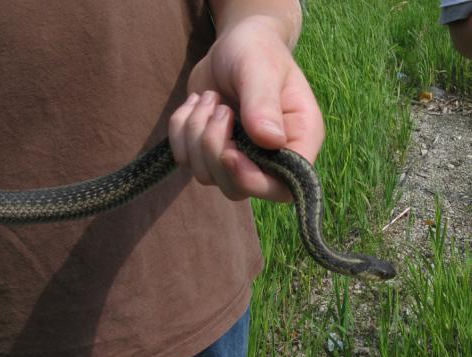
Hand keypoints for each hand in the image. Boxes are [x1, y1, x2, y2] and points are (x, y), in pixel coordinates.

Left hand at [169, 16, 324, 201]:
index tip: (230, 153)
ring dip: (196, 135)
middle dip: (215, 149)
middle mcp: (270, 158)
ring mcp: (238, 159)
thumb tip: (270, 140)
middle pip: (237, 188)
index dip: (252, 180)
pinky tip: (194, 103)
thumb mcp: (262, 69)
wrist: (234, 45)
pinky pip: (185, 160)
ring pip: (206, 176)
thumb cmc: (257, 51)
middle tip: (219, 107)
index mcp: (298, 140)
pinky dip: (180, 131)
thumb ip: (264, 103)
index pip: (282, 187)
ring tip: (208, 99)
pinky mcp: (210, 153)